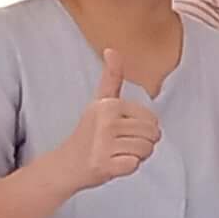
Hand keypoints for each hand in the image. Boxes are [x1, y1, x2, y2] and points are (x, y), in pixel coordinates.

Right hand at [54, 48, 161, 190]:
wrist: (66, 164)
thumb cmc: (89, 133)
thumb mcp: (99, 102)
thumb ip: (111, 78)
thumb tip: (112, 49)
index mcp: (109, 104)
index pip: (152, 119)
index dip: (142, 128)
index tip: (119, 129)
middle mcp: (106, 121)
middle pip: (153, 135)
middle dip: (141, 144)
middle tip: (118, 144)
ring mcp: (103, 143)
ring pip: (146, 151)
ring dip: (135, 156)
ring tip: (114, 153)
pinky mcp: (103, 164)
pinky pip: (134, 166)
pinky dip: (126, 168)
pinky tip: (111, 164)